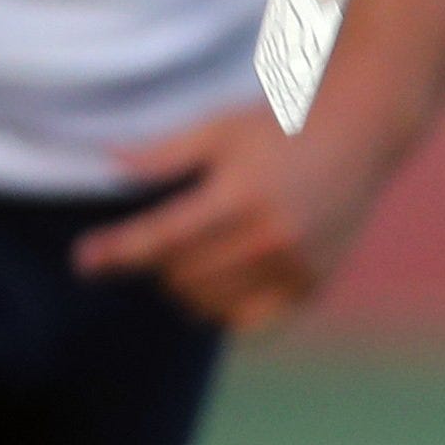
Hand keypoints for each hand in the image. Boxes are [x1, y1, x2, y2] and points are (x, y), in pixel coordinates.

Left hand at [74, 100, 394, 329]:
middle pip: (181, 273)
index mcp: (242, 193)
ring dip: (184, 286)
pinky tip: (218, 282)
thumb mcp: (219, 128)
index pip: (162, 236)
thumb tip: (106, 162)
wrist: (360, 134)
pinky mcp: (313, 283)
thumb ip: (163, 152)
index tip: (83, 260)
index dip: (116, 249)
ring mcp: (296, 264)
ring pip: (210, 300)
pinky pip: (248, 319)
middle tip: (159, 240)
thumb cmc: (281, 125)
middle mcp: (271, 234)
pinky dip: (222, 308)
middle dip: (155, 261)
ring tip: (188, 259)